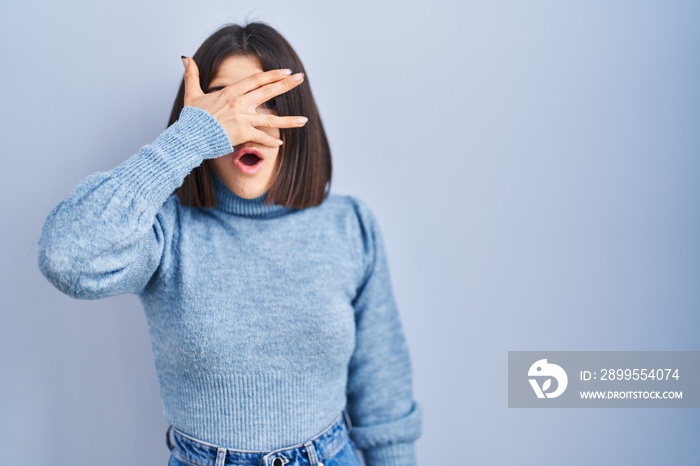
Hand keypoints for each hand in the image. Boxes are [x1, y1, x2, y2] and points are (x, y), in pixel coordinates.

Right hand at [181, 56, 307, 147]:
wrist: (189, 137)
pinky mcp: (243, 134)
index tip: (286, 71)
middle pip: (267, 92)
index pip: (256, 80)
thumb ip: (192, 75)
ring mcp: (243, 119)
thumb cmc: (192, 118)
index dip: (272, 75)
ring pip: (271, 119)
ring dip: (289, 120)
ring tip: (305, 120)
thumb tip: (185, 57)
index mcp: (231, 92)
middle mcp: (239, 103)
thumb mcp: (191, 94)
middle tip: (301, 78)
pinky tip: (280, 143)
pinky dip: (270, 141)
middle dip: (286, 85)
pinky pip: (261, 138)